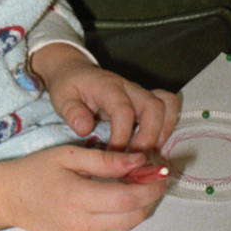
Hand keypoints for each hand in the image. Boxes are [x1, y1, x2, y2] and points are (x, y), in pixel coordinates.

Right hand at [0, 144, 166, 230]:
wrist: (9, 199)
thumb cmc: (36, 171)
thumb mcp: (68, 155)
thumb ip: (105, 159)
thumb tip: (140, 161)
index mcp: (78, 199)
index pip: (128, 197)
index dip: (151, 185)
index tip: (162, 170)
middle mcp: (84, 225)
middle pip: (134, 215)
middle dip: (151, 195)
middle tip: (156, 174)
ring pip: (128, 225)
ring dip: (141, 206)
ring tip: (141, 182)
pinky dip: (126, 215)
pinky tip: (123, 196)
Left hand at [31, 43, 180, 149]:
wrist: (75, 71)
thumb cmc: (69, 86)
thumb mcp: (61, 97)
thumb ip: (72, 112)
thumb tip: (85, 129)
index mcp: (107, 86)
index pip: (122, 109)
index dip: (122, 135)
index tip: (114, 154)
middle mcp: (128, 87)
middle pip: (152, 106)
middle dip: (148, 136)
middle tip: (135, 159)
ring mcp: (139, 93)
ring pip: (166, 104)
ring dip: (163, 131)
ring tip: (151, 153)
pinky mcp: (145, 100)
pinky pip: (169, 106)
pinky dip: (168, 126)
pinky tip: (156, 145)